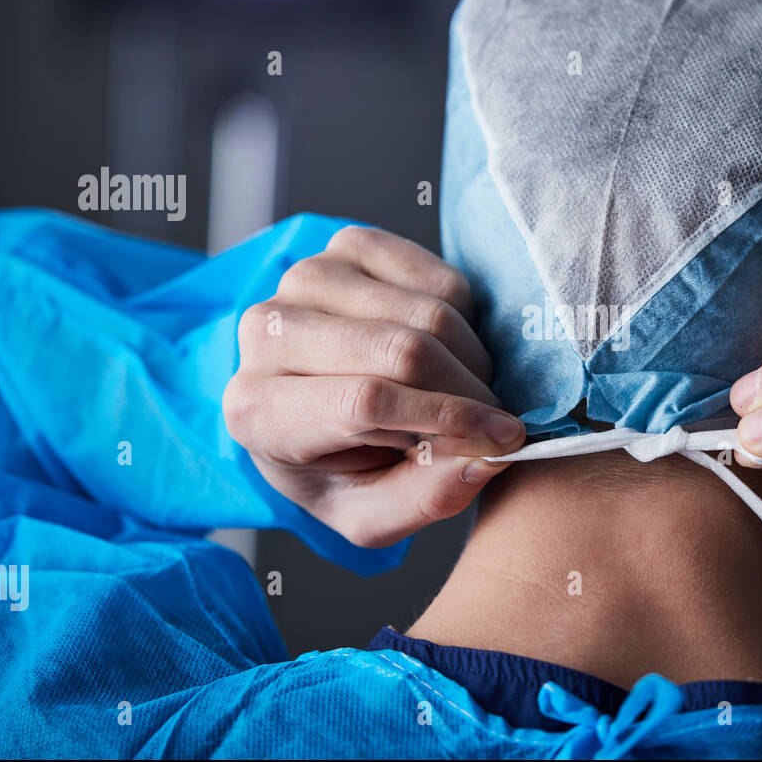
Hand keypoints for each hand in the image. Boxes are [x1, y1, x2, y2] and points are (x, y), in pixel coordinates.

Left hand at [223, 225, 524, 548]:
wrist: (313, 406)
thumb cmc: (340, 467)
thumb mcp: (372, 515)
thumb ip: (427, 499)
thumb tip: (488, 458)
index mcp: (256, 410)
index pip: (365, 401)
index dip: (447, 418)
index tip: (504, 438)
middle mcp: (267, 331)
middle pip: (403, 351)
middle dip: (470, 390)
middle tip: (493, 420)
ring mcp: (305, 278)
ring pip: (428, 311)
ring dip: (472, 358)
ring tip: (464, 391)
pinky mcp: (346, 246)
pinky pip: (438, 277)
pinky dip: (464, 317)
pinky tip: (445, 348)